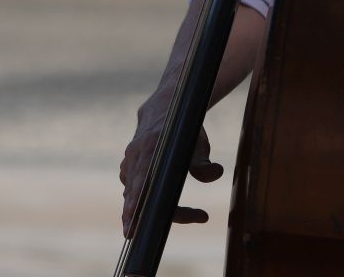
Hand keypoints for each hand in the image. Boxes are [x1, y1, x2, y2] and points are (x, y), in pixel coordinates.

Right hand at [120, 108, 224, 237]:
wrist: (165, 109)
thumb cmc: (185, 129)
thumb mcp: (198, 141)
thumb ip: (204, 161)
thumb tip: (215, 174)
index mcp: (152, 145)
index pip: (143, 176)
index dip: (140, 196)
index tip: (141, 213)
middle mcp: (136, 154)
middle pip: (132, 189)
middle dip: (132, 213)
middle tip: (132, 234)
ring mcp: (129, 160)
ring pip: (130, 192)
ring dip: (133, 212)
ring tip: (134, 231)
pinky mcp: (128, 167)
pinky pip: (129, 189)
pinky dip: (133, 203)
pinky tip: (136, 219)